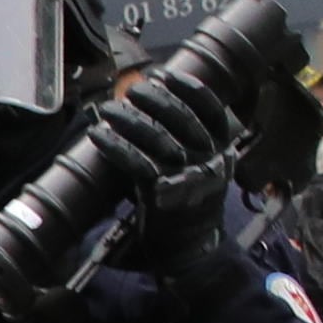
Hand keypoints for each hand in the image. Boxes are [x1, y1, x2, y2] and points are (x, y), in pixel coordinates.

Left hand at [103, 68, 239, 252]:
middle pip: (181, 119)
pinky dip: (115, 146)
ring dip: (127, 120)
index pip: (211, 110)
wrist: (191, 249)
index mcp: (224, 150)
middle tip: (132, 89)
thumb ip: (190, 139)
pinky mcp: (162, 194)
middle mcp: (210, 160)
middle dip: (154, 99)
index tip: (166, 74)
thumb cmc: (191, 203)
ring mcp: (187, 176)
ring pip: (155, 138)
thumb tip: (159, 101)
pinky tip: (98, 134)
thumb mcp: (203, 167)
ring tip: (107, 108)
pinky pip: (136, 163)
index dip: (189, 88)